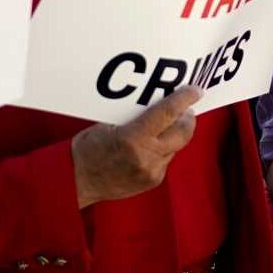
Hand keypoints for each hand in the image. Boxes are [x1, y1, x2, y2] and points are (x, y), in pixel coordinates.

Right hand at [72, 85, 201, 208]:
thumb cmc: (88, 150)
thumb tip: (162, 104)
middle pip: (183, 132)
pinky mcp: (153, 181)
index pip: (168, 113)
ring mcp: (152, 171)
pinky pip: (167, 160)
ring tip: (165, 126)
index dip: (185, 99)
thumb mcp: (109, 125)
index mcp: (134, 139)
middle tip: (185, 109)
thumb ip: (137, 118)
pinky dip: (163, 150)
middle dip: (187, 118)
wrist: (77, 182)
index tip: (195, 91)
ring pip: (176, 146)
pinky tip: (152, 146)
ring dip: (174, 135)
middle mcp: (147, 157)